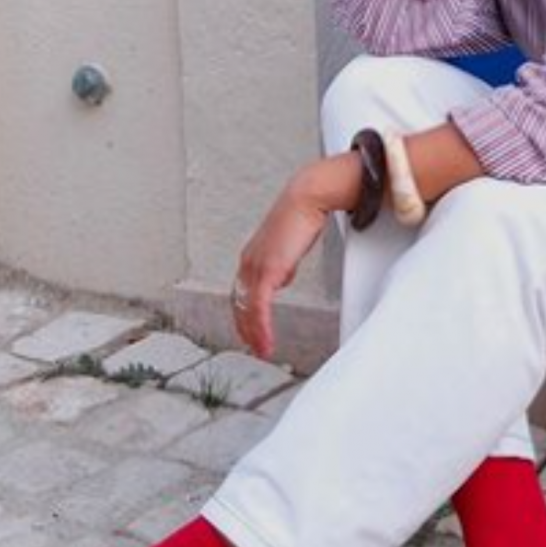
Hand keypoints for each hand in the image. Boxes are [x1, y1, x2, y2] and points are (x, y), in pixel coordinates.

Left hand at [231, 155, 357, 359]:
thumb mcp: (290, 244)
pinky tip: (267, 340)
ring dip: (253, 333)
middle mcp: (249, 263)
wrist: (306, 197)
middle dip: (245, 328)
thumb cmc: (302, 213)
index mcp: (253, 256)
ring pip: (247, 309)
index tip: (251, 328)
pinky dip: (261, 327)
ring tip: (262, 349)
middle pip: (239, 304)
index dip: (244, 313)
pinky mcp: (266, 271)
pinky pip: (258, 307)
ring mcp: (255, 267)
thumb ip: (283, 262)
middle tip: (253, 346)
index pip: (241, 292)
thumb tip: (283, 276)